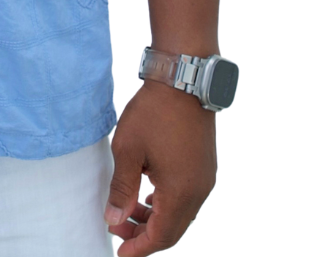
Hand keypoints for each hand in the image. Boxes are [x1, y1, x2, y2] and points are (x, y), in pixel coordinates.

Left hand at [104, 81, 216, 254]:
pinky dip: (167, 204)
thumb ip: (122, 188)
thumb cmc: (154, 113)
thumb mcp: (128, 150)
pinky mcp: (204, 166)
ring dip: (156, 218)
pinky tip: (149, 195)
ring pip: (181, 214)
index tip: (120, 254)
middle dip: (145, 234)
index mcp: (181, 192)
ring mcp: (205, 178)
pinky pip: (187, 198)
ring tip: (129, 211)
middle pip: (173, 229)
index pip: (161, 236)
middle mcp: (199, 191)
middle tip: (118, 230)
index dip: (139, 247)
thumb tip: (114, 220)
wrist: (183, 79)